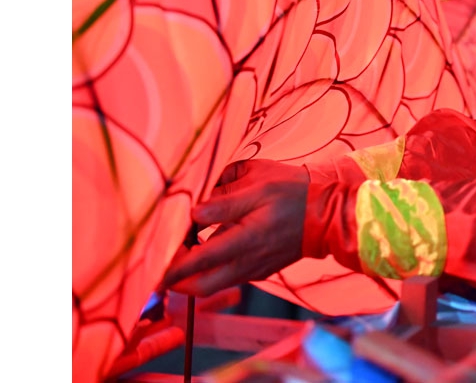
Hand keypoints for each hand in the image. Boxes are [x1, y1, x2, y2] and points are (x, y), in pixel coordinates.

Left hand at [160, 159, 309, 296]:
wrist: (326, 217)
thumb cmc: (293, 196)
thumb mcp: (259, 187)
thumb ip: (224, 202)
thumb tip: (193, 212)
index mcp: (243, 241)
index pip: (197, 262)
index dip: (169, 267)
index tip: (149, 266)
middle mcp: (246, 263)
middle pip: (199, 286)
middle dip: (175, 281)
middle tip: (159, 264)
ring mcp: (253, 270)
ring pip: (212, 286)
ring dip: (191, 278)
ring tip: (177, 258)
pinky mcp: (259, 271)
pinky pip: (227, 279)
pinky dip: (209, 274)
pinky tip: (204, 254)